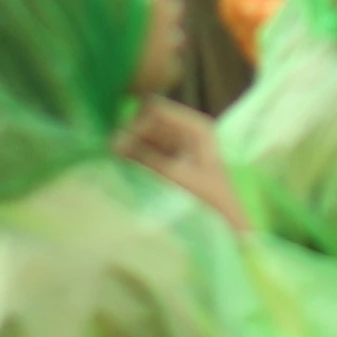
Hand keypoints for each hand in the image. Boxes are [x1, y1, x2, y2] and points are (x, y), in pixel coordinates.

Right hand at [115, 96, 248, 233]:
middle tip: (116, 156)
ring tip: (120, 165)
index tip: (122, 145)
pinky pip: (150, 151)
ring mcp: (181, 145)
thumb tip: (112, 141)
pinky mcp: (174, 160)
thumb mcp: (174, 176)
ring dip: (133, 148)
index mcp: (195, 127)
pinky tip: (129, 170)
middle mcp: (188, 130)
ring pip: (147, 137)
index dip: (137, 124)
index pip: (156, 110)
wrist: (224, 226)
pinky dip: (139, 158)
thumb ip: (144, 157)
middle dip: (133, 137)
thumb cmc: (206, 199)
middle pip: (150, 122)